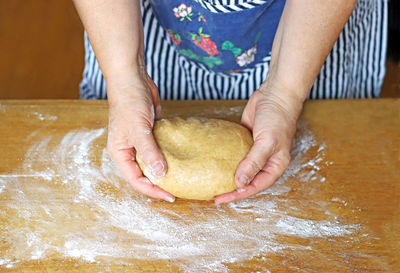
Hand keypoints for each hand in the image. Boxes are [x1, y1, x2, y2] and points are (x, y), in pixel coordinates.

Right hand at [106, 69, 174, 201]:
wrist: (132, 79)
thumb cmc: (128, 102)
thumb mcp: (139, 130)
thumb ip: (150, 152)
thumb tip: (161, 174)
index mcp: (120, 153)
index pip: (136, 180)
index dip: (152, 190)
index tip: (170, 195)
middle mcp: (129, 151)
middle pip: (143, 174)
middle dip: (158, 183)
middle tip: (177, 191)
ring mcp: (140, 142)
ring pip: (152, 162)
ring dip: (164, 170)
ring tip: (181, 179)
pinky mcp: (150, 133)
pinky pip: (160, 148)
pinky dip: (169, 154)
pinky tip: (181, 159)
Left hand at [214, 87, 302, 203]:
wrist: (275, 95)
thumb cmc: (278, 118)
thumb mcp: (267, 142)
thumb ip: (253, 162)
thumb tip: (239, 183)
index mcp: (275, 166)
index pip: (255, 186)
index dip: (238, 194)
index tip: (221, 199)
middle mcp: (265, 161)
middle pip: (247, 180)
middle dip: (231, 189)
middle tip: (213, 194)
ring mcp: (254, 151)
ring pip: (240, 168)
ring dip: (227, 175)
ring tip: (211, 182)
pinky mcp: (245, 140)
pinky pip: (234, 153)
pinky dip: (225, 159)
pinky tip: (213, 163)